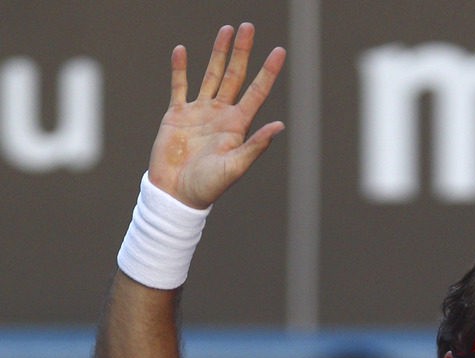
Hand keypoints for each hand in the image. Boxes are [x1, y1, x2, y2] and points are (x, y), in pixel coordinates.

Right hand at [148, 23, 284, 208]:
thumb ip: (255, 145)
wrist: (176, 195)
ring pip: (211, 75)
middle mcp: (220, 115)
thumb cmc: (207, 187)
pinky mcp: (177, 115)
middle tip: (248, 26)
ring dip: (218, 53)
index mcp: (236, 126)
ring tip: (226, 30)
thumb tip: (279, 126)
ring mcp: (198, 113)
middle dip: (242, 52)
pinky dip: (180, 69)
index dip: (268, 72)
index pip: (256, 92)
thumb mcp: (235, 167)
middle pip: (234, 76)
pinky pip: (179, 86)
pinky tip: (182, 51)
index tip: (279, 51)